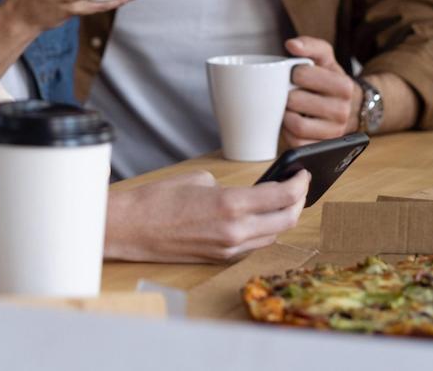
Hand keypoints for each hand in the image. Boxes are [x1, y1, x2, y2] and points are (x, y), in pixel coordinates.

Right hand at [104, 169, 307, 262]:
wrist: (129, 228)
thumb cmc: (156, 200)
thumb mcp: (198, 180)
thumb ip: (230, 187)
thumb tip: (248, 195)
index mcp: (231, 205)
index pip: (282, 196)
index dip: (299, 183)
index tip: (303, 173)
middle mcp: (235, 231)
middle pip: (286, 220)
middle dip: (298, 201)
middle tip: (299, 186)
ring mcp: (229, 248)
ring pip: (273, 235)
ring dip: (283, 218)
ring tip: (283, 201)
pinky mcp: (219, 258)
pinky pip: (253, 244)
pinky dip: (263, 230)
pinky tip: (260, 218)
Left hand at [282, 36, 359, 147]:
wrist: (347, 107)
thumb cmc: (328, 80)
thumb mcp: (324, 59)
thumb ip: (310, 45)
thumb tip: (292, 45)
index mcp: (343, 85)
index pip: (302, 75)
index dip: (292, 74)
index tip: (295, 75)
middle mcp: (342, 110)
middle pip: (295, 101)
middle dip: (285, 95)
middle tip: (288, 93)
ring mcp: (334, 132)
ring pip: (296, 125)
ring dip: (285, 115)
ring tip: (288, 108)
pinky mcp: (323, 147)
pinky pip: (297, 143)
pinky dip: (288, 134)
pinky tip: (292, 124)